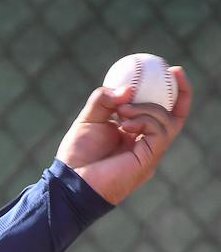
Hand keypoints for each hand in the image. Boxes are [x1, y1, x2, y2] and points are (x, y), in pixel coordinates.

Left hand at [56, 65, 189, 203]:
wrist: (70, 182)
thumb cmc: (77, 155)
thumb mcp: (89, 119)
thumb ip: (104, 100)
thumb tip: (128, 88)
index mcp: (133, 135)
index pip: (159, 112)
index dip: (168, 91)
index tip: (168, 69)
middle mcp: (145, 144)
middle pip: (175, 116)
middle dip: (180, 92)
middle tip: (172, 71)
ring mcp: (149, 153)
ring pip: (167, 121)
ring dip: (148, 107)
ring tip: (122, 109)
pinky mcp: (148, 160)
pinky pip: (160, 132)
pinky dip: (145, 120)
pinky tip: (124, 123)